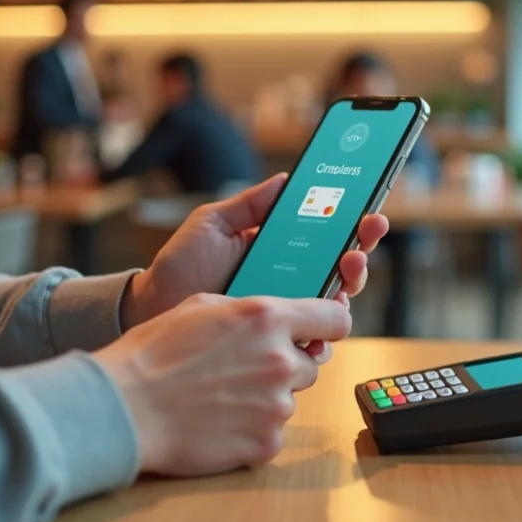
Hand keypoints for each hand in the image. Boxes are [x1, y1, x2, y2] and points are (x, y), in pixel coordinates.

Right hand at [95, 293, 350, 475]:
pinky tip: (218, 422)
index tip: (319, 333)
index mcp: (268, 318)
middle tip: (241, 369)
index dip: (328, 326)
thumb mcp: (202, 306)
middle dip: (284, 365)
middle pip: (309, 364)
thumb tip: (279, 317)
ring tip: (220, 397)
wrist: (124, 409)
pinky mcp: (266, 443)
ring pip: (288, 398)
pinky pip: (273, 432)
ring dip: (265, 398)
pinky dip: (252, 429)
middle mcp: (281, 360)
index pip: (335, 321)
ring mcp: (277, 405)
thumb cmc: (153, 354)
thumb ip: (251, 310)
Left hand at [121, 173, 388, 359]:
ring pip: (336, 303)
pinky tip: (322, 315)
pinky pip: (313, 337)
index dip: (354, 222)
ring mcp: (286, 312)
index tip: (369, 211)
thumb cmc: (180, 267)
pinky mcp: (277, 342)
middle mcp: (291, 280)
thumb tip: (286, 179)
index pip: (328, 234)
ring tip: (347, 267)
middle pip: (343, 266)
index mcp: (282, 249)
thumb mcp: (211, 224)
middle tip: (362, 239)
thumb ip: (248, 204)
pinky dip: (324, 329)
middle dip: (361, 249)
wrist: (152, 310)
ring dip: (351, 284)